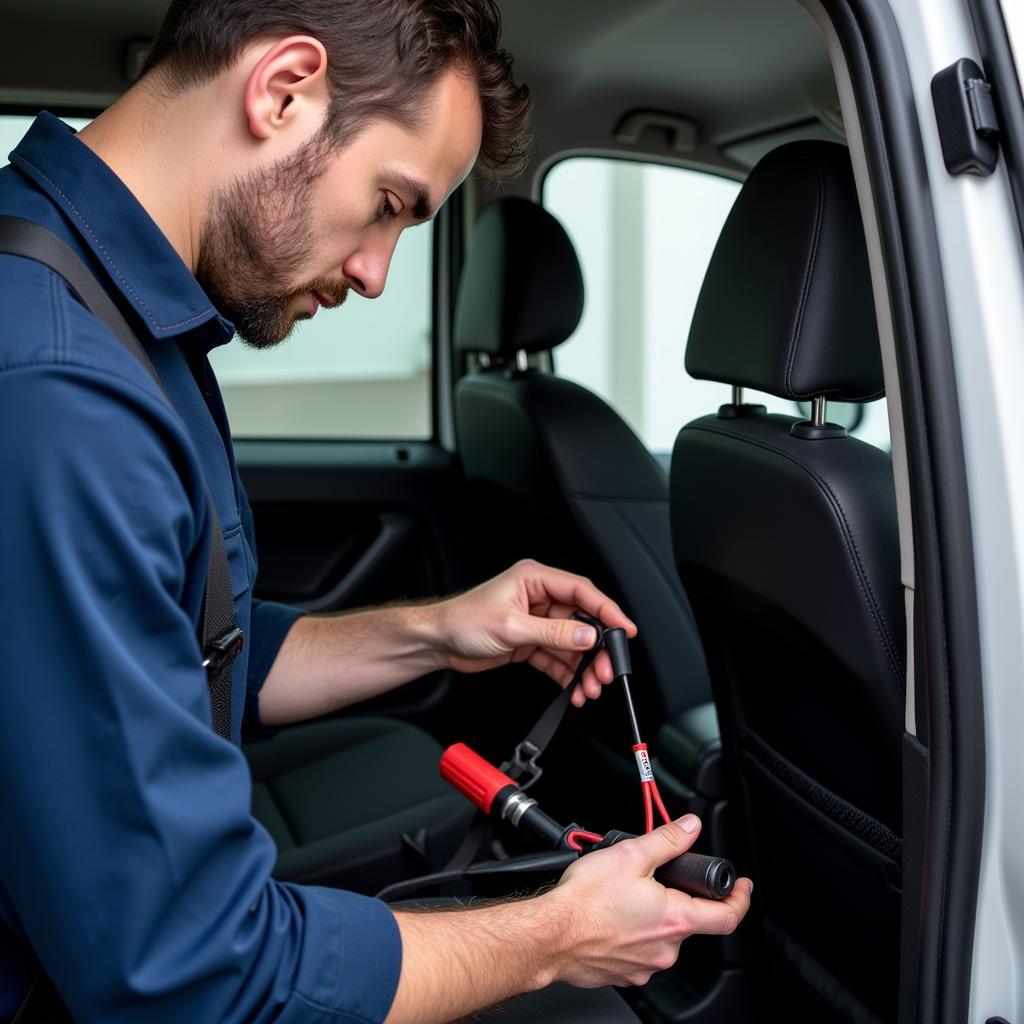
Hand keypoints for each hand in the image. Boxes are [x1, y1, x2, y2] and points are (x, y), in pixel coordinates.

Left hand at [433, 559, 636, 704]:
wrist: (436, 642)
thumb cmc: (462, 622)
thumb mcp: (511, 628)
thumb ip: (553, 634)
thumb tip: (587, 637)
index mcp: (535, 579)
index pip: (582, 592)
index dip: (607, 611)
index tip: (624, 630)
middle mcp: (539, 598)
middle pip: (582, 621)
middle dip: (597, 650)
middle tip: (606, 671)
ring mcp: (536, 621)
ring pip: (572, 644)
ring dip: (584, 668)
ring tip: (590, 688)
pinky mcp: (531, 642)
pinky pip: (558, 658)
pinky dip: (568, 675)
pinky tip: (574, 690)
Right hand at [544, 815, 752, 987]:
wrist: (549, 935)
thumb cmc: (585, 900)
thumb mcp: (631, 854)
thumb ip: (668, 840)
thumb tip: (690, 827)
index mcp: (675, 919)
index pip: (727, 915)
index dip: (740, 898)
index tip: (741, 886)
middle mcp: (666, 949)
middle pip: (689, 921)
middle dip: (677, 897)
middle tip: (654, 878)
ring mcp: (645, 966)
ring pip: (661, 935)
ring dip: (652, 915)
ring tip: (623, 895)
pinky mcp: (624, 973)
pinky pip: (640, 950)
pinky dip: (633, 932)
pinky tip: (612, 917)